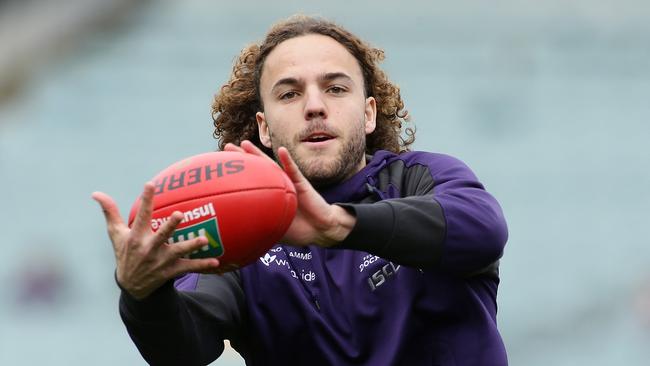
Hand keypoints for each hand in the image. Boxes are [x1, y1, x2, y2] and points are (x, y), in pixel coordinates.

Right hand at [92, 183, 220, 299]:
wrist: (131, 286)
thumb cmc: (125, 253)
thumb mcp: (115, 234)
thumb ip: (110, 212)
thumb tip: (96, 193)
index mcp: (136, 237)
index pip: (142, 215)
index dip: (146, 200)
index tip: (150, 185)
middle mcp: (149, 248)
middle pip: (161, 235)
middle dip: (170, 225)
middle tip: (179, 214)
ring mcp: (161, 260)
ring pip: (179, 252)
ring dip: (191, 246)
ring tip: (204, 240)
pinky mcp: (171, 271)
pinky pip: (189, 267)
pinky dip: (202, 265)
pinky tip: (216, 262)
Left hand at [224, 141, 355, 246]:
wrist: (321, 229)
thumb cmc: (299, 231)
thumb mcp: (275, 230)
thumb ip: (260, 228)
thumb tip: (238, 237)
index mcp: (269, 196)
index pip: (250, 182)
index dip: (237, 174)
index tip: (220, 166)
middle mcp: (276, 185)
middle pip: (255, 168)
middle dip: (241, 157)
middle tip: (226, 147)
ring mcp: (288, 182)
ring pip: (270, 165)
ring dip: (258, 154)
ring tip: (245, 144)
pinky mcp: (302, 184)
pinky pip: (294, 170)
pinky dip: (288, 160)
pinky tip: (282, 150)